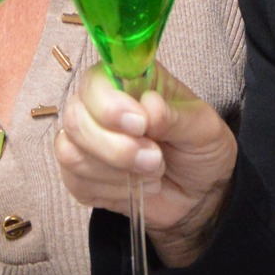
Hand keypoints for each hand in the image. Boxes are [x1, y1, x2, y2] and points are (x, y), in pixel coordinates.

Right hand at [53, 64, 235, 267]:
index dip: (109, 104)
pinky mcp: (79, 174)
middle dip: (116, 147)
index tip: (140, 125)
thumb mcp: (204, 129)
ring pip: (70, 151)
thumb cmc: (199, 149)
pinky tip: (134, 187)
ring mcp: (85, 140)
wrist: (198, 193)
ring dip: (116, 170)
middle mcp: (98, 105)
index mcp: (129, 81)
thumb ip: (176, 117)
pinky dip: (110, 189)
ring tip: (153, 172)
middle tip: (155, 159)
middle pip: (76, 118)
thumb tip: (149, 106)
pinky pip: (75, 180)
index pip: (96, 81)